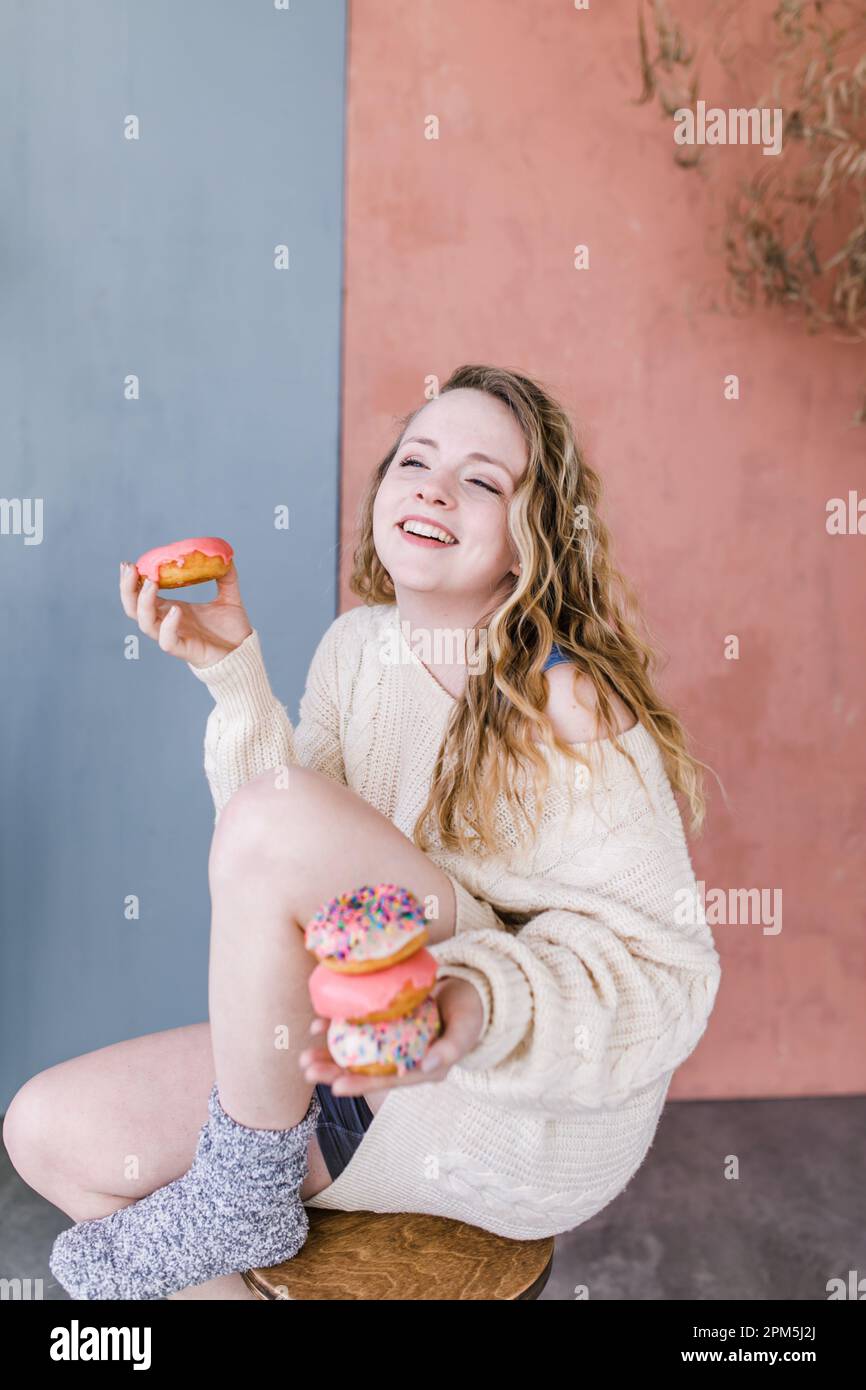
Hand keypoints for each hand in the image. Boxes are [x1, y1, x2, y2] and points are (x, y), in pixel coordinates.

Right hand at [119, 557, 253, 667]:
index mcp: (171, 608)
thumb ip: (227, 577)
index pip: (142, 595)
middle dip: (127, 588)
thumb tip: (227, 555)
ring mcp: (174, 637)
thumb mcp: (229, 598)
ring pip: (145, 624)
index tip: (130, 564)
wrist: (244, 653)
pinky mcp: (185, 650)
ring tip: (151, 583)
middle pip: (134, 608)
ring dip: (143, 603)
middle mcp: (167, 622)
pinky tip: (175, 610)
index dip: (132, 581)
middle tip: (130, 569)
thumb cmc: (231, 629)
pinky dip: (168, 625)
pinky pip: (167, 641)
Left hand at [298, 977, 485, 1097]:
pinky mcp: (385, 1023)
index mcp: (419, 1069)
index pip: (386, 1080)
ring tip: (303, 1057)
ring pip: (355, 1053)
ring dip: (328, 1055)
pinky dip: (337, 1027)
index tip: (336, 1087)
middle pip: (363, 1070)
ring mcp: (391, 1042)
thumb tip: (425, 1066)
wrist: (470, 991)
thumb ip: (450, 1049)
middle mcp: (401, 1059)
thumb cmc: (470, 1013)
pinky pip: (358, 1028)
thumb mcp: (465, 1031)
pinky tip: (318, 1025)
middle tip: (306, 1069)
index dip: (361, 1084)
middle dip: (333, 1072)